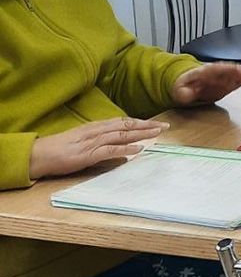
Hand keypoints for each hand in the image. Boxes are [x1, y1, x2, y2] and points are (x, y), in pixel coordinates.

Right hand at [28, 117, 167, 179]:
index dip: (140, 122)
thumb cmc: (59, 149)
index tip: (156, 123)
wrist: (38, 154)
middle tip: (165, 126)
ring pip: (121, 135)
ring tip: (157, 133)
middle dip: (146, 125)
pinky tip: (138, 148)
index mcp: (94, 127)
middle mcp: (95, 131)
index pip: (121, 122)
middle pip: (125, 125)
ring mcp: (91, 142)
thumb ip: (102, 143)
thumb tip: (122, 149)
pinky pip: (110, 150)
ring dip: (140, 134)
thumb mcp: (83, 142)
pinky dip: (125, 148)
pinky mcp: (87, 154)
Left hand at [171, 63, 240, 105]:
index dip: (225, 69)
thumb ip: (184, 92)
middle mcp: (215, 73)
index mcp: (203, 72)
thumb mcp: (180, 91)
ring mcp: (222, 77)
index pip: (215, 69)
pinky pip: (238, 80)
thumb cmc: (183, 87)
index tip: (234, 69)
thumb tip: (188, 94)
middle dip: (240, 71)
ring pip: (236, 73)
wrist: (187, 85)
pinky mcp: (227, 83)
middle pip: (229, 69)